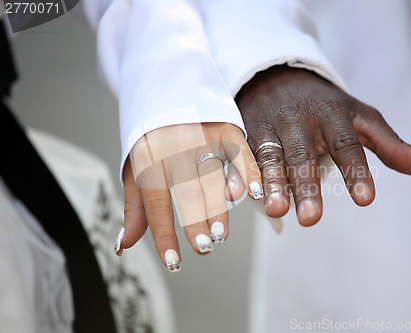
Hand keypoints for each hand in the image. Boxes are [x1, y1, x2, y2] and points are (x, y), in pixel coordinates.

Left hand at [116, 123, 261, 271]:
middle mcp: (175, 146)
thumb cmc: (150, 134)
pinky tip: (253, 195)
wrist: (166, 84)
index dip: (164, 234)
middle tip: (203, 246)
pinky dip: (249, 174)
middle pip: (186, 190)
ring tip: (220, 233)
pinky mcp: (227, 127)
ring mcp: (203, 135)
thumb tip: (125, 244)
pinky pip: (240, 153)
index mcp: (149, 157)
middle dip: (195, 221)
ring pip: (213, 176)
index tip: (173, 261)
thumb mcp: (134, 165)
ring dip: (219, 206)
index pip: (155, 202)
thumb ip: (135, 206)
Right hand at [236, 65, 410, 225]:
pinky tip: (236, 196)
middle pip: (302, 154)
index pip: (346, 144)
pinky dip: (237, 174)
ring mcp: (269, 126)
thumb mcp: (362, 118)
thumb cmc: (325, 106)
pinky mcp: (245, 133)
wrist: (277, 77)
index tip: (366, 199)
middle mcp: (298, 120)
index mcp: (331, 115)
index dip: (356, 171)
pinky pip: (240, 154)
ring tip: (275, 211)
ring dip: (269, 183)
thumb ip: (392, 147)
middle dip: (305, 185)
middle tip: (311, 220)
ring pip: (268, 156)